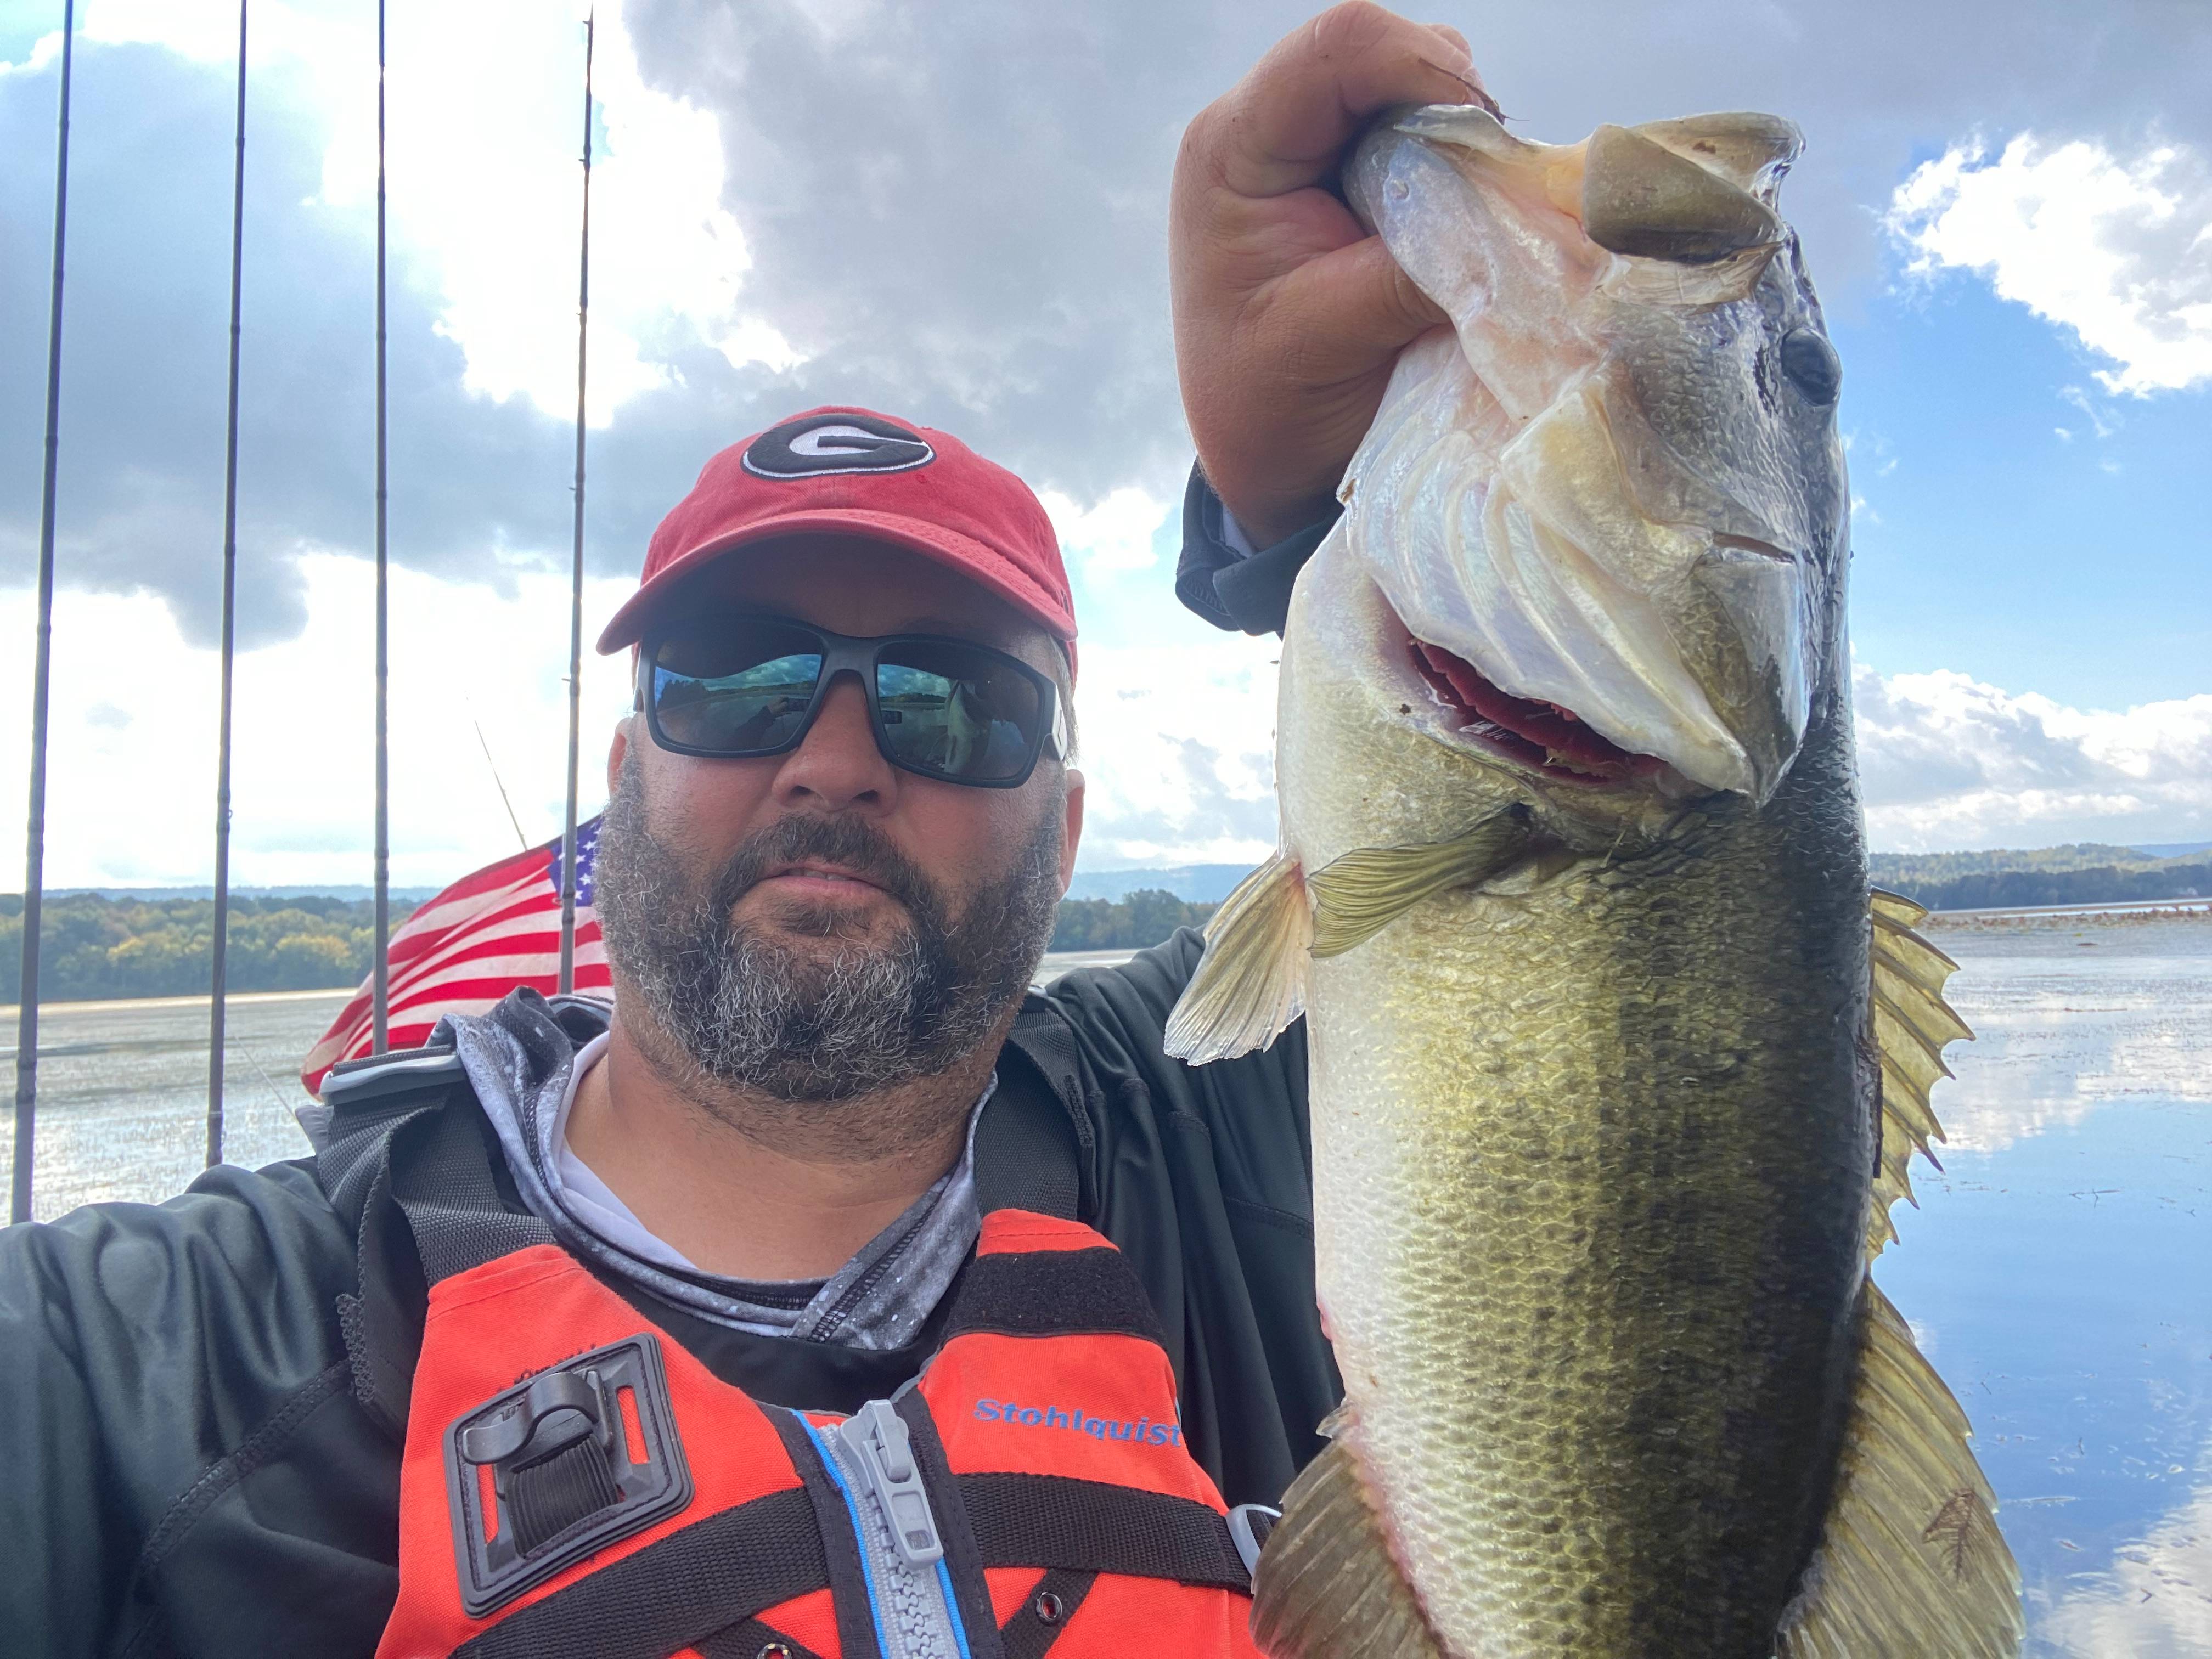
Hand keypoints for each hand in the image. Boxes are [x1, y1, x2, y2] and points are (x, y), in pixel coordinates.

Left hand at [1170, 4, 1491, 546]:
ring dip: (1465, 141)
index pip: (1338, 49)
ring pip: (1423, 81)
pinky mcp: (1362, 170)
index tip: (1485, 145)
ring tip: (1473, 218)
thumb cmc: (1269, 408)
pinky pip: (1434, 131)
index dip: (1424, 72)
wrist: (1267, 456)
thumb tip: (1514, 227)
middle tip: (1491, 194)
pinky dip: (1468, 168)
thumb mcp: (1325, 343)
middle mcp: (1271, 125)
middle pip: (1389, 50)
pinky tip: (1469, 223)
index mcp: (1233, 150)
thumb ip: (1404, 276)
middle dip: (1455, 109)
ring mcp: (1320, 143)